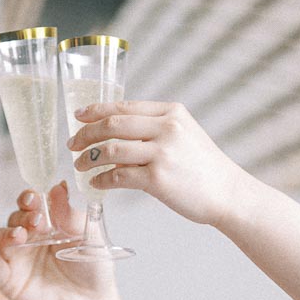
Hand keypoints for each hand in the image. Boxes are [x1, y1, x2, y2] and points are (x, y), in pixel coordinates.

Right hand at [0, 184, 117, 299]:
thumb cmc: (92, 270)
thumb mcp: (90, 238)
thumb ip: (72, 215)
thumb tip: (59, 187)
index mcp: (47, 224)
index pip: (31, 205)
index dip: (30, 199)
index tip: (36, 198)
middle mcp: (28, 239)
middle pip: (14, 219)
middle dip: (22, 216)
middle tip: (37, 220)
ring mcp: (17, 259)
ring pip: (0, 238)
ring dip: (7, 233)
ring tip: (21, 235)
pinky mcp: (10, 281)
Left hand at [67, 101, 245, 227]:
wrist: (227, 193)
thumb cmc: (203, 167)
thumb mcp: (184, 133)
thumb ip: (156, 127)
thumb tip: (117, 129)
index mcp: (171, 112)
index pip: (124, 106)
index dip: (96, 110)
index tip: (78, 116)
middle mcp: (166, 128)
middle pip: (112, 125)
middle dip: (86, 134)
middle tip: (72, 144)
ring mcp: (162, 153)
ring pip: (111, 149)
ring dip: (89, 157)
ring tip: (79, 165)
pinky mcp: (157, 178)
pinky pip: (118, 175)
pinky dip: (102, 179)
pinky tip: (95, 183)